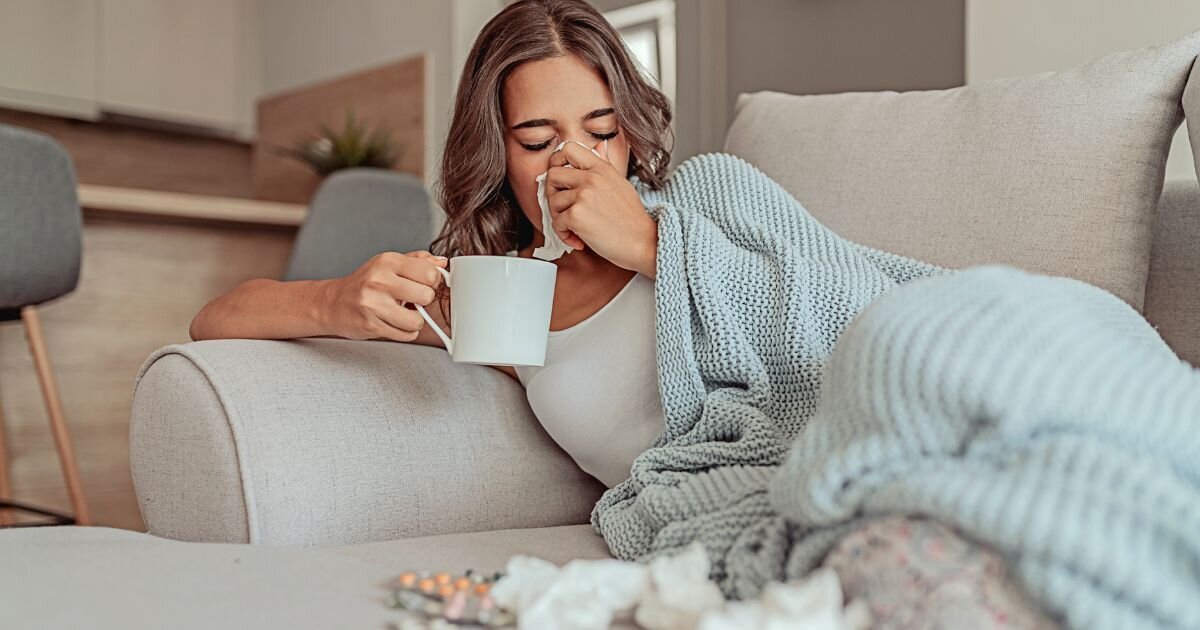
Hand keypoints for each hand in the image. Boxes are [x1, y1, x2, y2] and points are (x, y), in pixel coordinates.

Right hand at [321, 251, 447, 341]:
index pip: (429, 273)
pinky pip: (406, 335)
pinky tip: (394, 322)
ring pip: (417, 321)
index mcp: (387, 262)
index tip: (425, 284)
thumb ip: (417, 261)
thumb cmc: (364, 284)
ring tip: (403, 313)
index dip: (433, 282)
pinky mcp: (372, 326)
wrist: (333, 303)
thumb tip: (442, 263)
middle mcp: (379, 281)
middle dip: (424, 301)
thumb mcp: (388, 264)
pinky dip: (405, 332)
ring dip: (415, 321)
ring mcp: (374, 304)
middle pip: (427, 296)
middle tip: (412, 300)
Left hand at [545, 139, 656, 276]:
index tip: (559, 179)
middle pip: (552, 175)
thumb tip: (599, 145)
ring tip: (575, 228)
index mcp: (601, 168)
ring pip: (552, 202)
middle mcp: (591, 178)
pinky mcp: (577, 215)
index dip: (556, 161)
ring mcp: (583, 196)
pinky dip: (564, 235)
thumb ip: (604, 165)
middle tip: (563, 208)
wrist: (643, 242)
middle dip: (552, 194)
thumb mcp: (620, 183)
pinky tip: (579, 240)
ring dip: (559, 218)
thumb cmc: (632, 219)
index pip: (568, 149)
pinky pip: (556, 223)